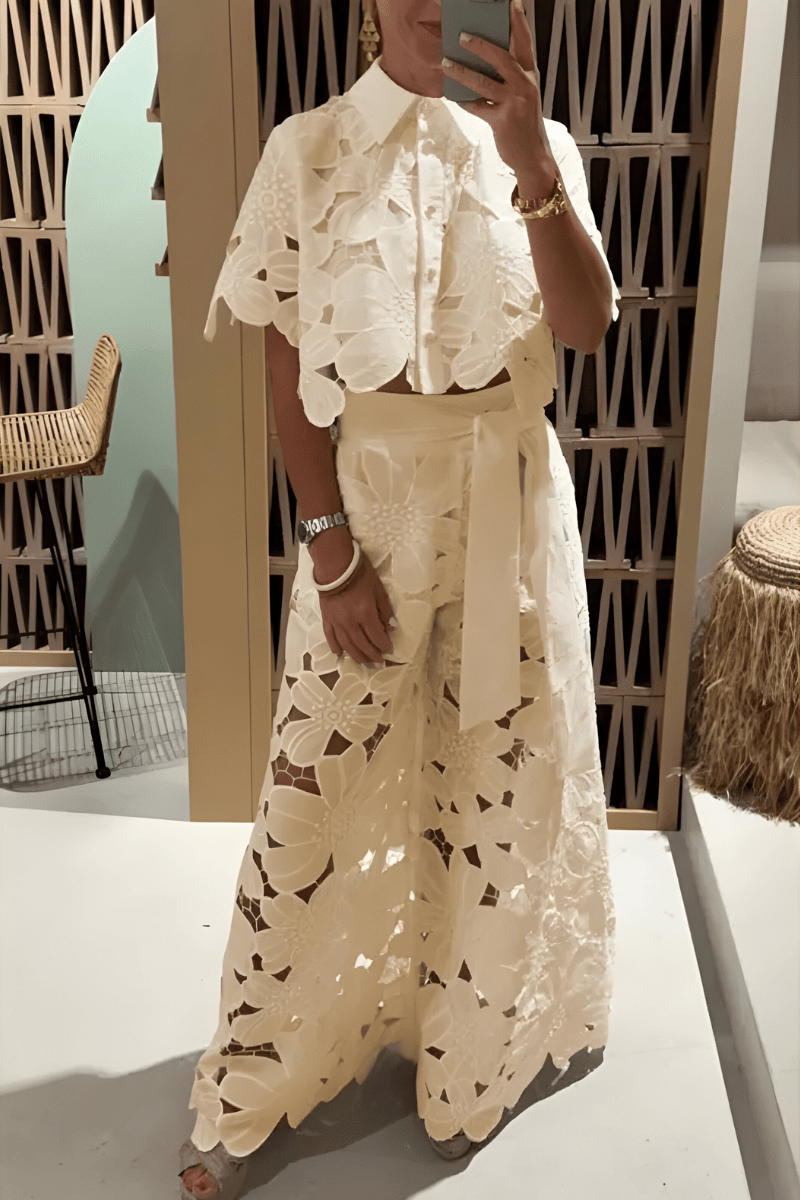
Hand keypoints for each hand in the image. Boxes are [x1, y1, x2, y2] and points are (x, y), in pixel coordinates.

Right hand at [313, 535, 395, 665]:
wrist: (334, 564)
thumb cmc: (359, 573)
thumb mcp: (378, 588)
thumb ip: (384, 609)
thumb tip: (390, 627)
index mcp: (365, 613)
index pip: (376, 636)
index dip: (384, 645)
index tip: (389, 650)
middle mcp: (350, 622)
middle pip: (362, 645)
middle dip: (372, 655)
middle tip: (378, 662)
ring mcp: (336, 622)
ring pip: (347, 645)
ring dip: (356, 656)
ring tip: (364, 662)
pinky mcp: (326, 619)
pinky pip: (330, 637)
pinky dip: (336, 647)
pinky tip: (340, 654)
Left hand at [440, 0, 554, 187]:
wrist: (534, 158)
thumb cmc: (524, 125)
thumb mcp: (523, 96)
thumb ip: (508, 77)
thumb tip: (482, 60)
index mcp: (530, 75)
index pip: (524, 42)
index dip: (518, 21)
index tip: (511, 2)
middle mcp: (524, 85)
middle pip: (502, 58)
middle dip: (481, 44)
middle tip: (462, 34)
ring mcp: (514, 103)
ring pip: (483, 82)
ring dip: (462, 72)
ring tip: (446, 63)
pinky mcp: (502, 121)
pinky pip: (476, 107)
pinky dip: (463, 101)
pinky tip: (453, 96)